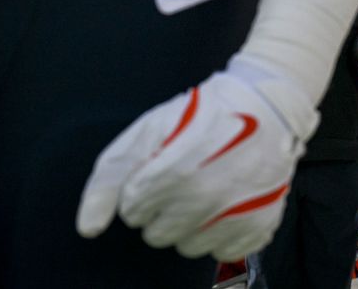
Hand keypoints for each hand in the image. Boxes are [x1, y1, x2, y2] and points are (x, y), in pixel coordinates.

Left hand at [76, 60, 314, 261]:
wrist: (268, 107)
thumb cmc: (202, 116)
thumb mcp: (147, 131)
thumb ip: (109, 177)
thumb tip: (88, 229)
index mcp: (174, 173)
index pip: (132, 212)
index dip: (141, 189)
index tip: (159, 169)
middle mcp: (206, 200)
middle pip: (156, 235)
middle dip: (163, 209)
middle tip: (184, 178)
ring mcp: (236, 216)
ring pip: (188, 246)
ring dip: (191, 223)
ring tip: (207, 188)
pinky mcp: (259, 227)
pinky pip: (221, 251)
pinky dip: (221, 231)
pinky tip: (228, 202)